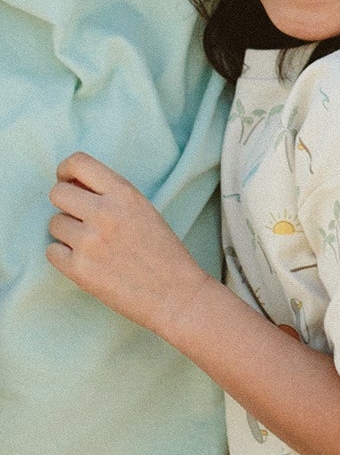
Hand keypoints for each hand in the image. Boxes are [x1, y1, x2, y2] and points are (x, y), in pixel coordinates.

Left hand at [48, 154, 207, 329]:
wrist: (173, 291)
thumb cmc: (160, 249)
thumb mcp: (141, 208)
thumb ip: (110, 194)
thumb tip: (73, 184)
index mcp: (123, 192)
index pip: (78, 162)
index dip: (66, 170)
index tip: (68, 181)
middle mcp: (103, 212)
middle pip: (57, 193)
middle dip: (64, 204)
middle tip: (78, 216)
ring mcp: (89, 241)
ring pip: (53, 224)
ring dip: (66, 232)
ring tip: (88, 243)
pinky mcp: (79, 270)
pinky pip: (52, 252)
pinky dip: (63, 256)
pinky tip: (84, 260)